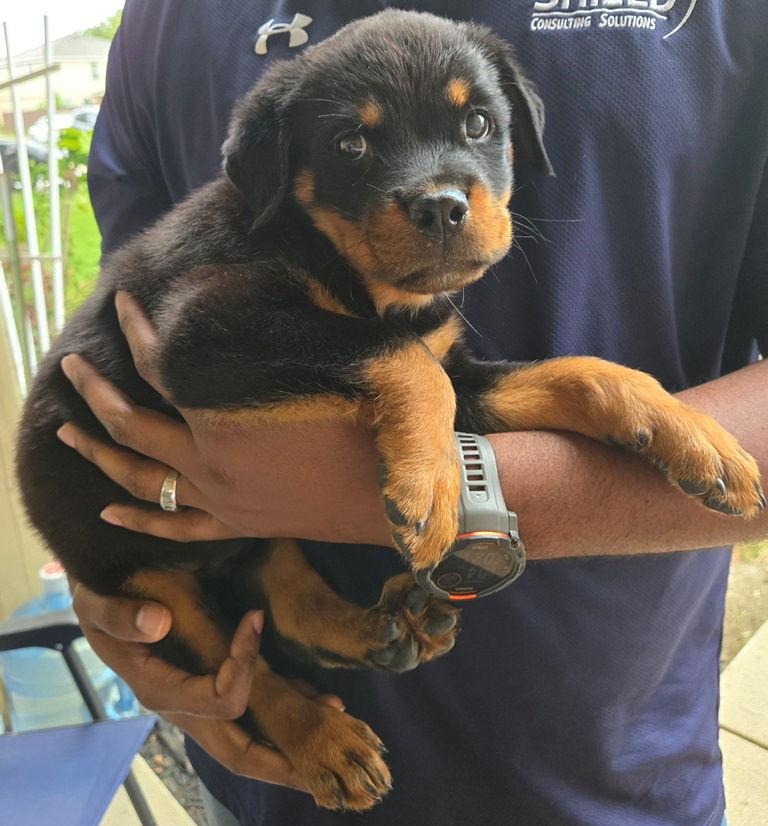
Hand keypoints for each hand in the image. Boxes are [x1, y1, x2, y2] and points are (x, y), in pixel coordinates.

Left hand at [57, 292, 390, 545]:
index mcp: (231, 416)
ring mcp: (221, 499)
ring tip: (65, 432)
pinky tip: (107, 513)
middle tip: (69, 366)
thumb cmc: (379, 430)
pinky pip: (175, 528)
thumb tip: (287, 277)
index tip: (123, 302)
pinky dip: (138, 521)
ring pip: (139, 478)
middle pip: (131, 424)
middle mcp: (211, 461)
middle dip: (92, 391)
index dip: (136, 329)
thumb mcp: (343, 367)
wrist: (400, 501)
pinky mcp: (237, 525)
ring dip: (98, 452)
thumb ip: (306, 328)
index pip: (160, 365)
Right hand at [71, 577, 342, 788]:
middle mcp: (183, 706)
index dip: (243, 665)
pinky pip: (250, 714)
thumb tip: (156, 622)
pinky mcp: (209, 689)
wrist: (105, 595)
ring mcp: (199, 702)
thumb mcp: (99, 601)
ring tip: (337, 724)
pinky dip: (284, 713)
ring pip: (249, 739)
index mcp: (160, 690)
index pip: (218, 700)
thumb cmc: (103, 597)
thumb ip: (121, 615)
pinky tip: (319, 702)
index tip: (254, 619)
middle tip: (325, 767)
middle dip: (283, 762)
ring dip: (291, 740)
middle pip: (238, 751)